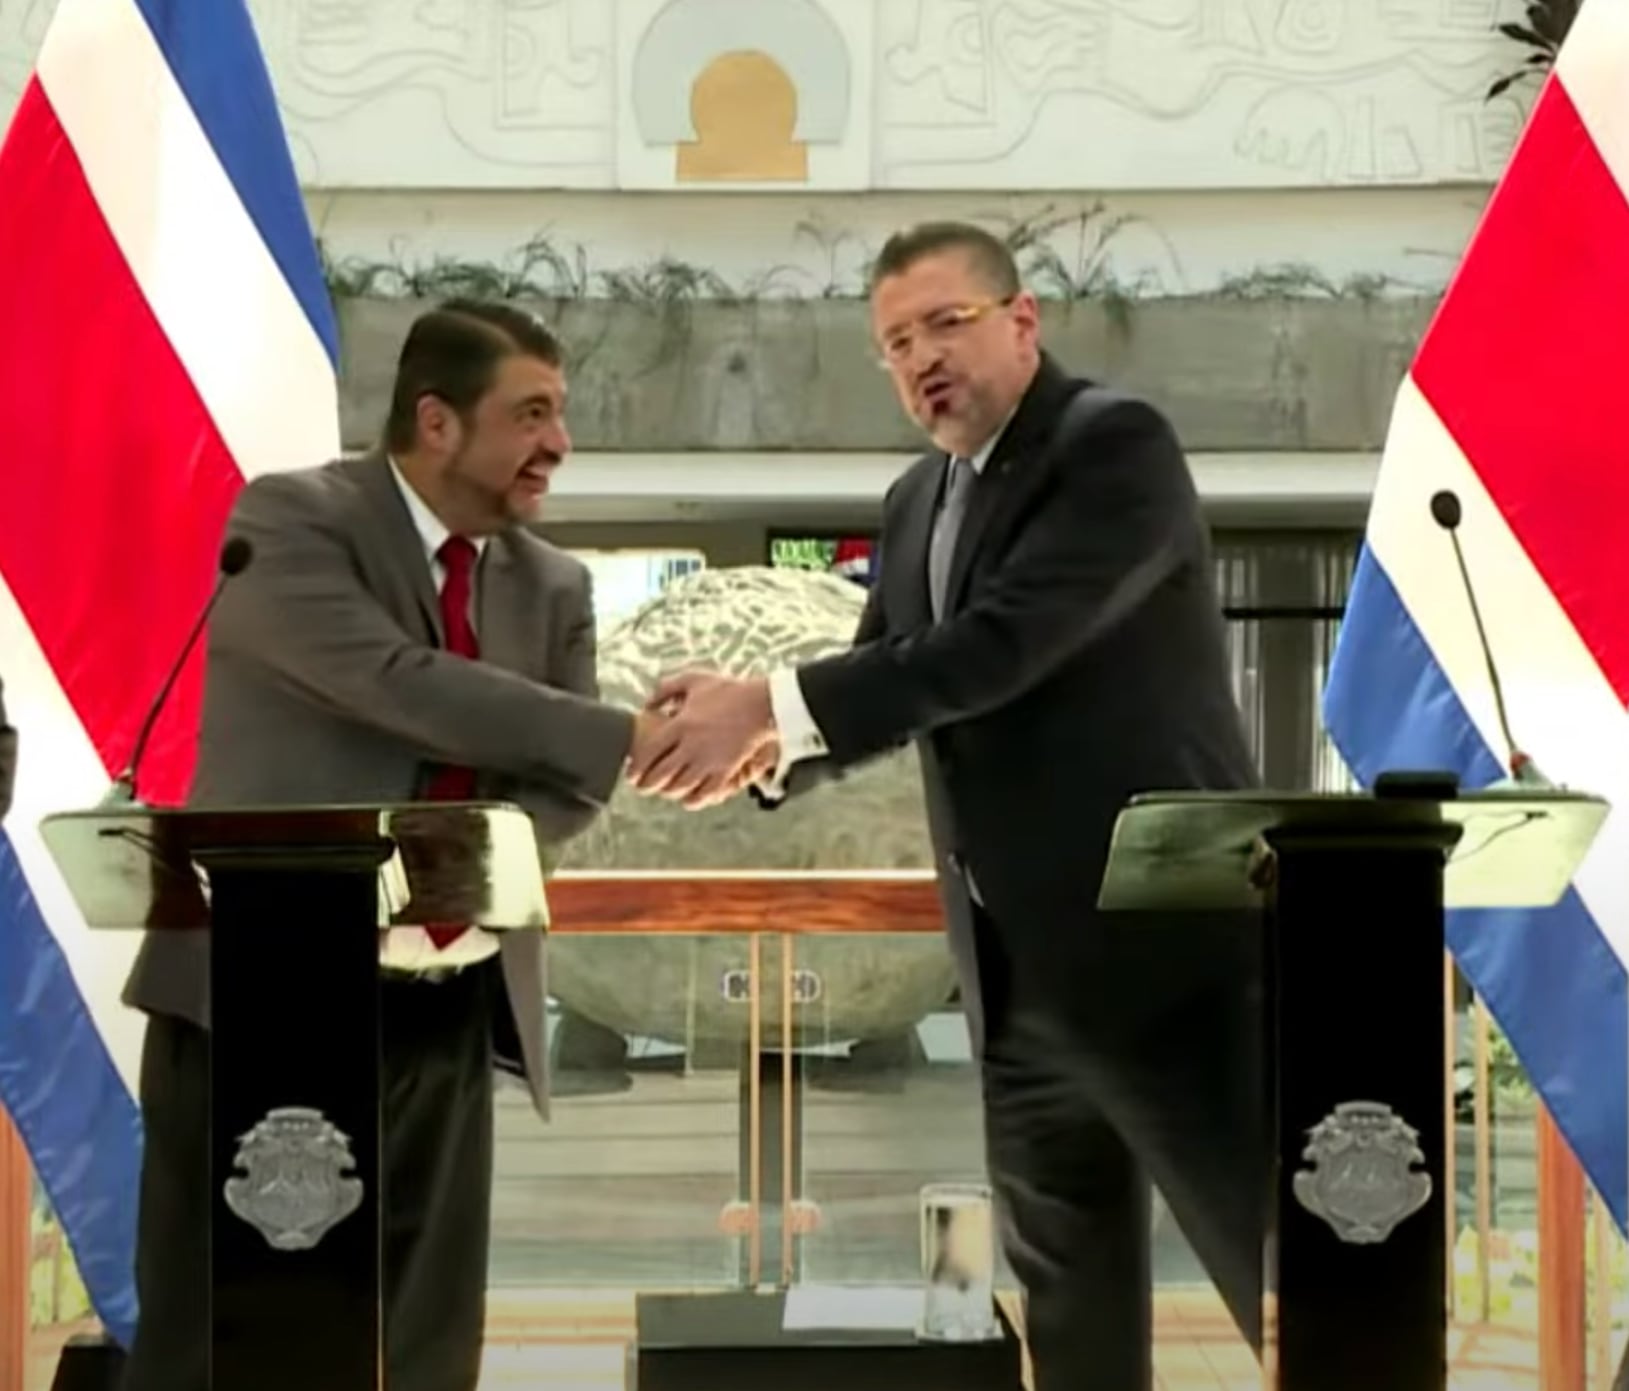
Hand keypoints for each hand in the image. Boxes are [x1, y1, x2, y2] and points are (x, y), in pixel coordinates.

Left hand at [628, 670, 775, 808]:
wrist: (762, 704)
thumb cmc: (728, 690)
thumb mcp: (693, 680)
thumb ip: (665, 689)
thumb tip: (647, 705)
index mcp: (681, 724)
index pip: (650, 752)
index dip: (636, 767)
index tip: (631, 774)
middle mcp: (692, 746)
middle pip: (661, 775)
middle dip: (647, 785)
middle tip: (642, 787)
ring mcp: (710, 760)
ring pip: (681, 787)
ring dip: (668, 792)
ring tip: (664, 790)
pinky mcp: (726, 770)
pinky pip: (706, 794)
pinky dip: (693, 800)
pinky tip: (688, 798)